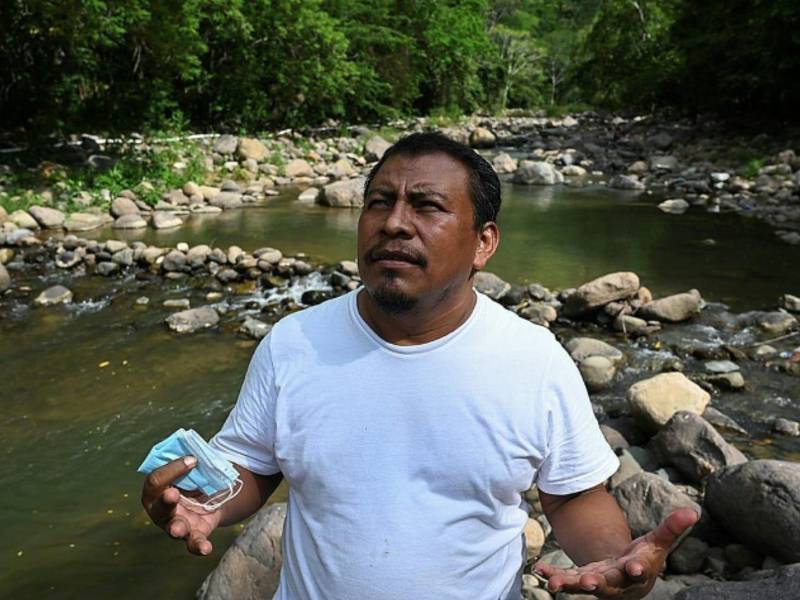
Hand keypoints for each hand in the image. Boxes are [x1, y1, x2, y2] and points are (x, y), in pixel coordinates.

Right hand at [141, 456, 221, 555]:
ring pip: (173, 528)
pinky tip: (205, 549)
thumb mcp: (188, 467)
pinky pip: (194, 543)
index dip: (173, 468)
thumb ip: (186, 459)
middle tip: (172, 494)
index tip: (193, 459)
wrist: (210, 495)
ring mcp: (175, 524)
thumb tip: (193, 450)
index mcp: (155, 490)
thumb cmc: (191, 477)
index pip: (156, 480)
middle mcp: (160, 510)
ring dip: (176, 528)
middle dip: (166, 501)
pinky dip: (199, 546)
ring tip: (178, 530)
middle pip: (159, 507)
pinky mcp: (193, 534)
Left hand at [533, 508, 699, 598]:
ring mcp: (597, 582)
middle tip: (588, 582)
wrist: (628, 580)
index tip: (634, 568)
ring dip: (568, 583)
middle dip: (597, 583)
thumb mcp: (656, 542)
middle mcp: (616, 581)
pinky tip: (540, 569)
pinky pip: (566, 578)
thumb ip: (671, 528)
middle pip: (607, 584)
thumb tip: (693, 510)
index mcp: (636, 570)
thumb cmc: (644, 558)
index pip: (639, 570)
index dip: (637, 569)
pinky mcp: (581, 579)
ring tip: (553, 583)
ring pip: (582, 585)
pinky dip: (553, 574)